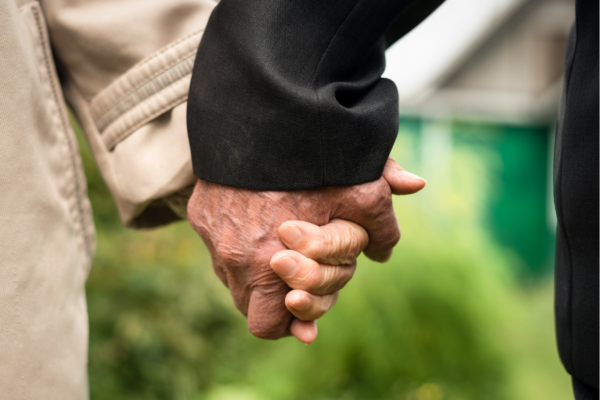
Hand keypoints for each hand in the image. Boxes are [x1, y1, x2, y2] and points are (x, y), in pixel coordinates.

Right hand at [187, 157, 424, 341]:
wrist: (263, 107)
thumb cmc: (317, 157)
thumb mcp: (362, 189)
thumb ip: (381, 225)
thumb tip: (387, 253)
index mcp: (268, 267)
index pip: (267, 327)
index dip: (287, 324)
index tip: (301, 306)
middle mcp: (231, 257)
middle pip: (247, 304)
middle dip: (273, 298)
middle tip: (296, 275)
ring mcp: (211, 233)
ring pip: (231, 274)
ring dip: (255, 269)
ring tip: (280, 242)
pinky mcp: (201, 210)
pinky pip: (217, 243)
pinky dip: (238, 241)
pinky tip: (259, 216)